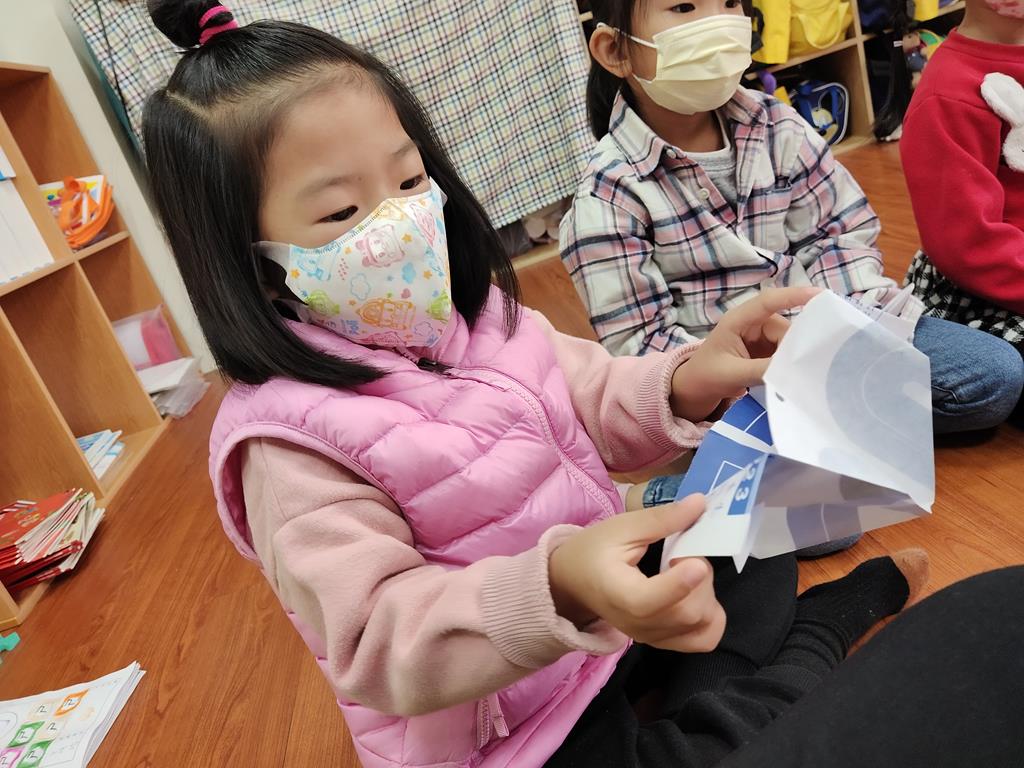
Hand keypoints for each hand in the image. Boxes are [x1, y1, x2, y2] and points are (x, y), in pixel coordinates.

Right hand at [548, 494, 724, 652]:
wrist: (573, 582)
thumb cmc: (594, 550)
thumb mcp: (621, 527)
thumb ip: (662, 518)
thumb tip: (700, 502)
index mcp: (619, 595)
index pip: (650, 602)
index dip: (679, 584)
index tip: (697, 562)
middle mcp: (638, 625)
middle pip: (689, 613)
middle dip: (701, 577)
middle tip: (685, 553)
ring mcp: (653, 638)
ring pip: (702, 625)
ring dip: (707, 592)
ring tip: (686, 571)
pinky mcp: (664, 641)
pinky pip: (704, 638)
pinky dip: (711, 615)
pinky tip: (695, 592)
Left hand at [670, 287, 821, 422]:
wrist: (696, 388)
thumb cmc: (707, 375)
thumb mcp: (732, 374)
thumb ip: (760, 370)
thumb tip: (792, 369)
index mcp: (738, 320)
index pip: (768, 301)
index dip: (794, 296)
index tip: (819, 295)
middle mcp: (753, 323)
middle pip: (786, 328)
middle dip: (795, 347)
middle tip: (801, 370)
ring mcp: (762, 336)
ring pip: (790, 342)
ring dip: (792, 358)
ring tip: (792, 378)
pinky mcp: (768, 349)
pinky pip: (787, 352)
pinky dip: (790, 363)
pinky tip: (791, 376)